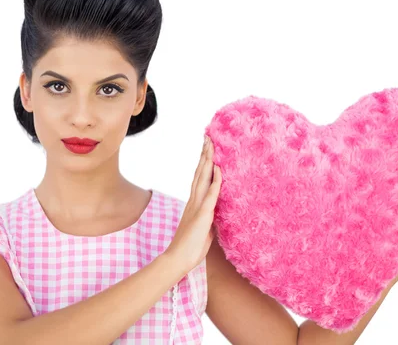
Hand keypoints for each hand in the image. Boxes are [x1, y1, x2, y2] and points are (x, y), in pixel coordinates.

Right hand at [165, 135, 221, 273]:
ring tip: (211, 145)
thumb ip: (208, 217)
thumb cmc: (190, 248)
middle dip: (205, 155)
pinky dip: (216, 182)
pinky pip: (211, 196)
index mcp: (194, 203)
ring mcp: (197, 207)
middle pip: (199, 172)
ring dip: (208, 161)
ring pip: (203, 178)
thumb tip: (216, 213)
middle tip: (208, 137)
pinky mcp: (203, 215)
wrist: (178, 259)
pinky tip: (219, 170)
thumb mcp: (203, 228)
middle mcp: (194, 201)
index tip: (207, 148)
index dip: (203, 163)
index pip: (199, 178)